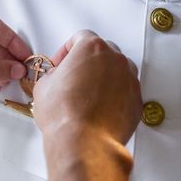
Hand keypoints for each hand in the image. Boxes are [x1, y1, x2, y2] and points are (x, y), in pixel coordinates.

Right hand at [32, 30, 141, 180]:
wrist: (84, 143)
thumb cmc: (65, 115)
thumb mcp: (43, 86)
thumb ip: (53, 74)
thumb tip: (56, 79)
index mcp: (92, 48)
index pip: (81, 37)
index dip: (66, 50)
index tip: (61, 63)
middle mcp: (115, 60)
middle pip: (102, 51)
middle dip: (87, 62)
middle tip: (73, 77)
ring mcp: (129, 80)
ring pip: (117, 71)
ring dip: (103, 78)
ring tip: (87, 95)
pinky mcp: (136, 101)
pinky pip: (125, 91)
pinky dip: (114, 96)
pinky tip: (98, 108)